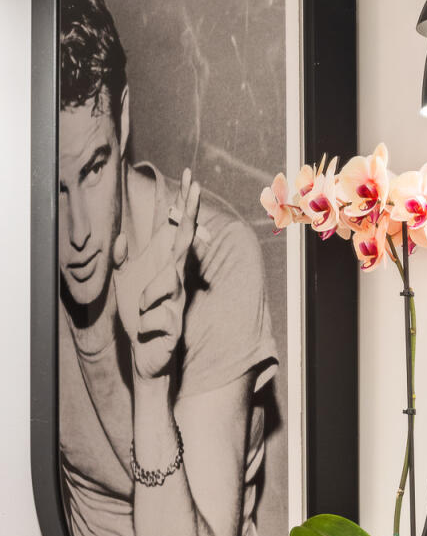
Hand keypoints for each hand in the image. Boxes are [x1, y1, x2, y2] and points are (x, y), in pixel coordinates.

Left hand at [111, 169, 200, 382]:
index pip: (176, 230)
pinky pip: (154, 317)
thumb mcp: (123, 283)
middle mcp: (176, 279)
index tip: (190, 178)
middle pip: (184, 240)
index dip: (183, 204)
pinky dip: (146, 325)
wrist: (146, 357)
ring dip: (148, 298)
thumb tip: (122, 238)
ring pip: (166, 284)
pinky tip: (148, 334)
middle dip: (188, 211)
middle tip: (195, 184)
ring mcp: (178, 300)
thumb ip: (122, 259)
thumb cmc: (139, 318)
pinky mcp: (176, 324)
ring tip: (142, 311)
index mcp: (164, 268)